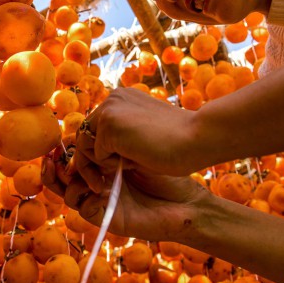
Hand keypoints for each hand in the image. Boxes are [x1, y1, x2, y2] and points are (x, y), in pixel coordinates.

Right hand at [41, 150, 208, 242]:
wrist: (186, 199)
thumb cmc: (167, 167)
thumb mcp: (135, 148)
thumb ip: (111, 140)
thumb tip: (86, 130)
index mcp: (103, 163)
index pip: (73, 156)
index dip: (63, 149)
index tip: (60, 141)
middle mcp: (99, 181)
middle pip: (63, 176)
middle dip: (52, 167)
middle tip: (50, 158)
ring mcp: (101, 200)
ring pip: (68, 193)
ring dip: (68, 182)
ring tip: (75, 173)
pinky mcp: (108, 218)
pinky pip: (84, 209)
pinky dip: (87, 198)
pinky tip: (104, 190)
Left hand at [73, 88, 198, 190]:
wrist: (199, 138)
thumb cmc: (179, 143)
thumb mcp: (142, 135)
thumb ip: (122, 136)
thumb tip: (98, 152)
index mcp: (122, 98)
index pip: (94, 127)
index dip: (97, 151)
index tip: (106, 171)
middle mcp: (112, 98)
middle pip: (84, 135)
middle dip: (91, 162)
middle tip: (101, 184)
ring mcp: (109, 110)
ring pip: (85, 146)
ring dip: (99, 165)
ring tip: (124, 171)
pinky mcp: (109, 125)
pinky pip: (97, 156)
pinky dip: (110, 167)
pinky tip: (133, 164)